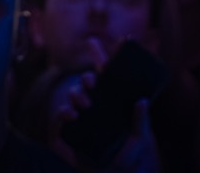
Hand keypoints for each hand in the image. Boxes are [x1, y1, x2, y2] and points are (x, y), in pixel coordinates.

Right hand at [48, 41, 159, 172]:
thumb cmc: (127, 159)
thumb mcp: (138, 140)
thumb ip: (141, 122)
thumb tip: (142, 100)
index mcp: (109, 100)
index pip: (105, 73)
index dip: (104, 54)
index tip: (114, 41)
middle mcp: (93, 105)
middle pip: (86, 81)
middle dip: (86, 78)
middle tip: (92, 83)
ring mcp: (79, 119)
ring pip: (73, 96)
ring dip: (76, 94)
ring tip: (84, 103)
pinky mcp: (65, 135)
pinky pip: (58, 120)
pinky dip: (61, 113)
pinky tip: (71, 114)